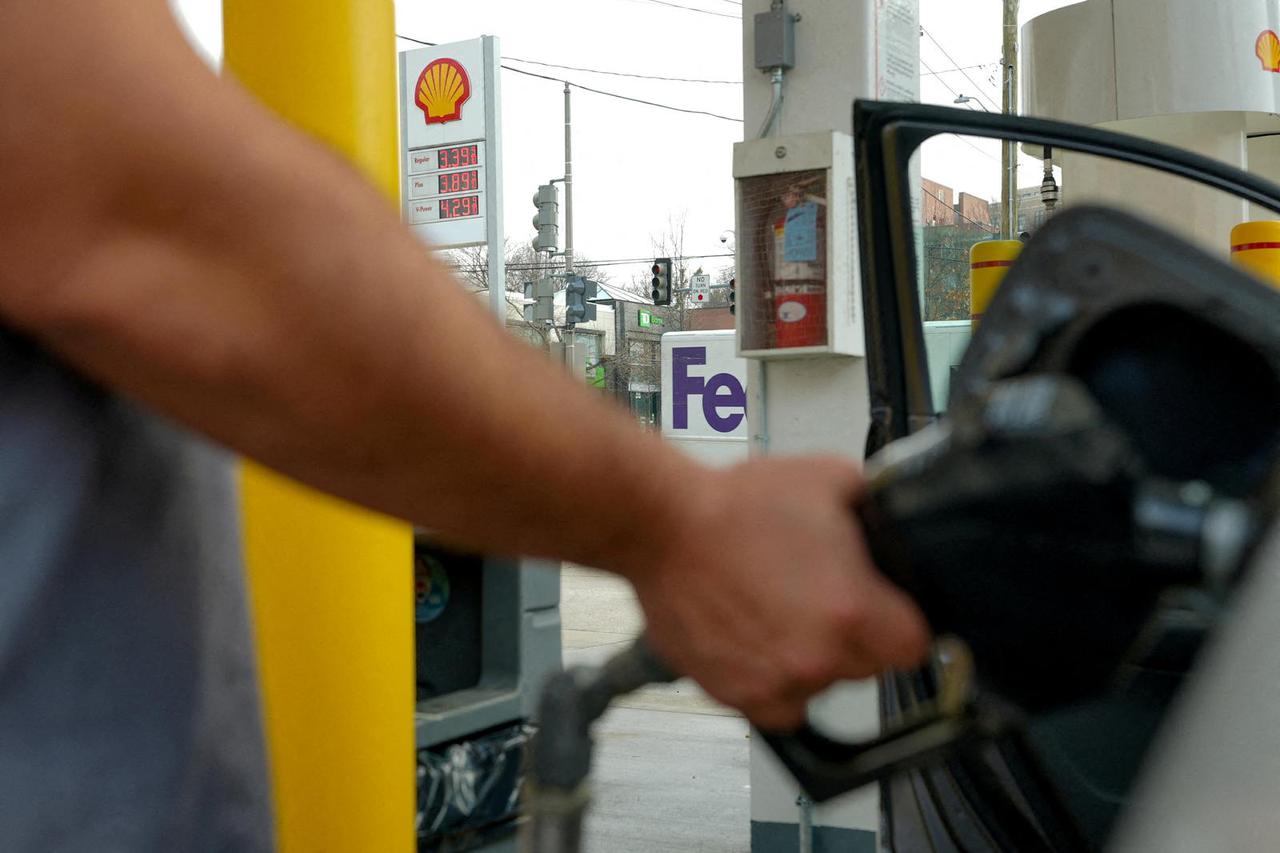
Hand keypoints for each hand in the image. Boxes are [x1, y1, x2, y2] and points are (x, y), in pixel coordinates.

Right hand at [625, 456, 929, 729]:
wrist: (661, 526)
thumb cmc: (733, 505)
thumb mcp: (829, 478)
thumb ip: (873, 507)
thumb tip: (890, 520)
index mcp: (852, 610)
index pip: (913, 645)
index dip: (901, 622)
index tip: (887, 610)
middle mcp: (818, 656)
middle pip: (868, 667)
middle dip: (855, 636)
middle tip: (822, 595)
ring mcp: (774, 681)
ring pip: (821, 686)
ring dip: (812, 658)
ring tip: (781, 610)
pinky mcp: (734, 692)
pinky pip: (776, 705)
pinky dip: (774, 682)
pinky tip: (761, 641)